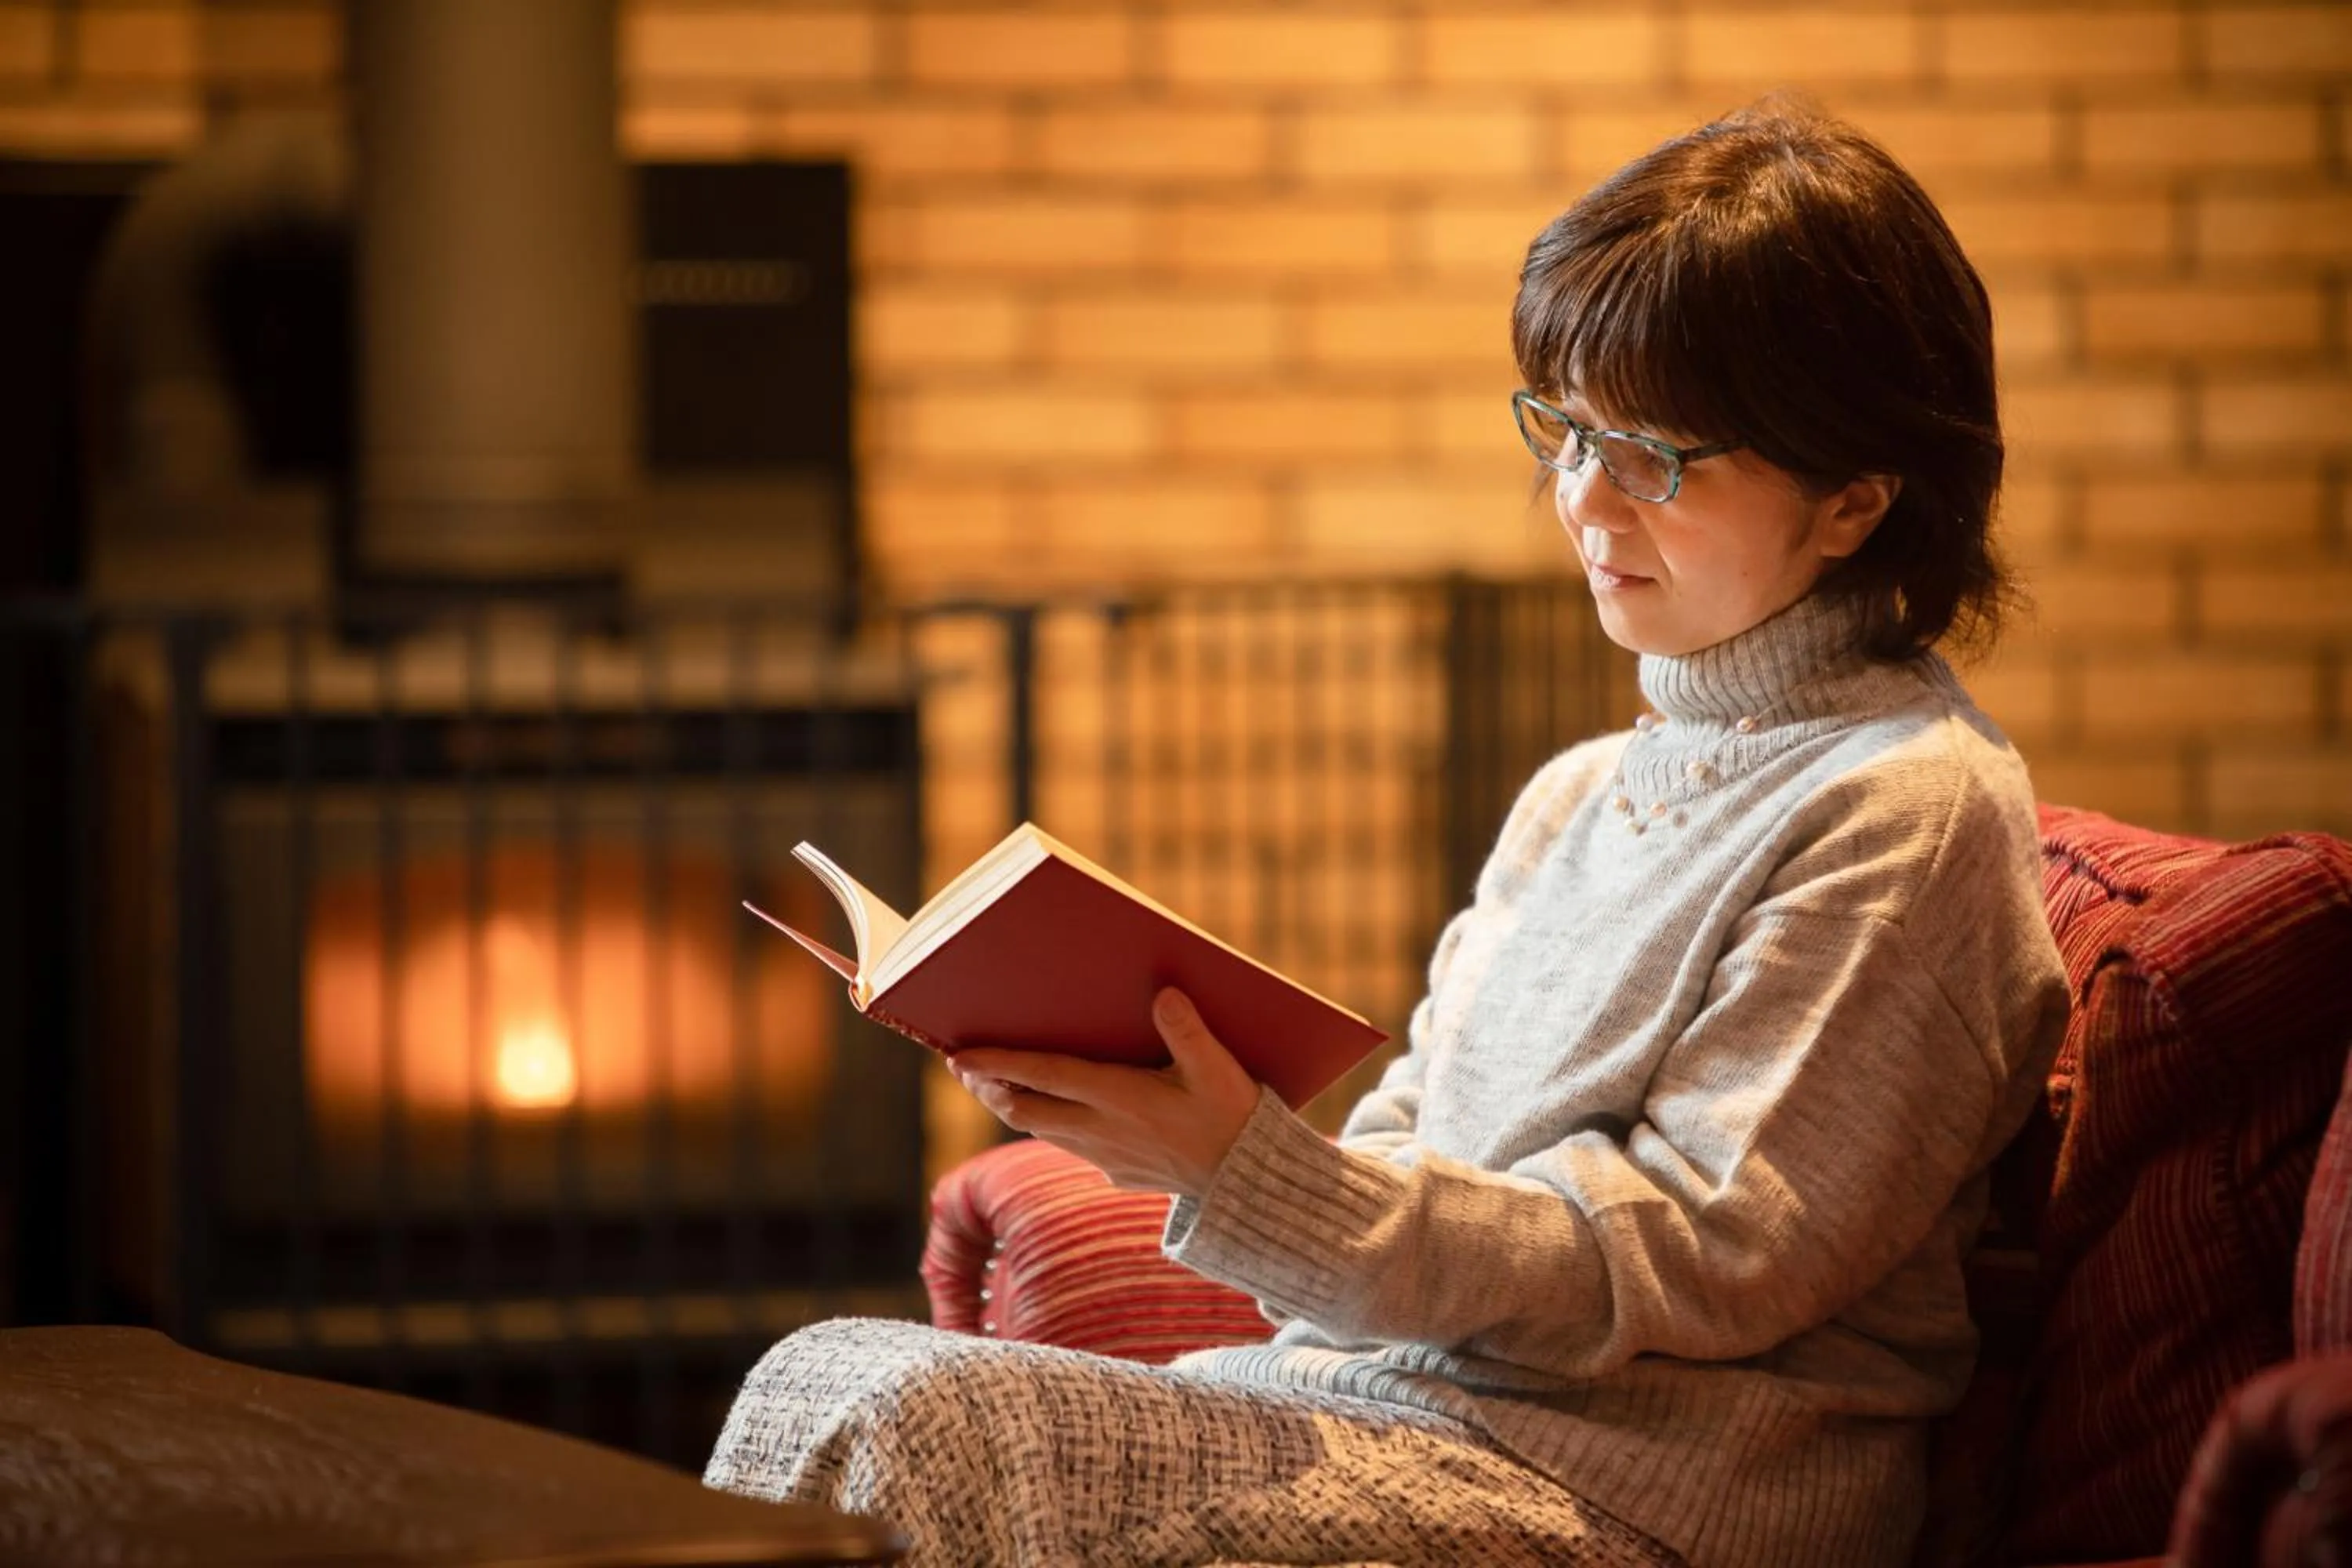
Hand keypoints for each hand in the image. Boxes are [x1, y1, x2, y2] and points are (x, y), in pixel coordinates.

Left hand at [950, 988, 1259, 1196]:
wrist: (1247, 1186)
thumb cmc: (1234, 1120)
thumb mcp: (1219, 1071)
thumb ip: (1189, 1032)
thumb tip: (1163, 994)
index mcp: (1120, 1098)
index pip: (1043, 1077)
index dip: (996, 1065)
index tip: (959, 1055)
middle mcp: (1101, 1130)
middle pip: (1023, 1110)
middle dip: (987, 1087)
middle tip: (960, 1065)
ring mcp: (1105, 1156)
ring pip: (1040, 1128)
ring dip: (1011, 1105)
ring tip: (991, 1083)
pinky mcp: (1115, 1172)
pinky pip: (1067, 1143)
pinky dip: (1046, 1122)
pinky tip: (1050, 1110)